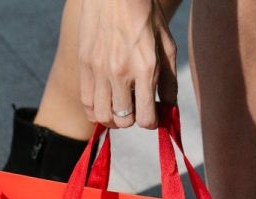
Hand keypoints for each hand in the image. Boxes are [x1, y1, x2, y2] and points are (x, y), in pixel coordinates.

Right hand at [78, 0, 177, 128]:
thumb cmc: (147, 18)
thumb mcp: (168, 47)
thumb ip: (170, 82)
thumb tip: (170, 110)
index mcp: (146, 69)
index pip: (146, 119)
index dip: (152, 122)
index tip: (153, 115)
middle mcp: (120, 73)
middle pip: (124, 121)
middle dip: (133, 120)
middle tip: (137, 107)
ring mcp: (99, 70)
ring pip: (102, 116)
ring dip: (113, 119)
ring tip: (120, 108)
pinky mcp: (84, 65)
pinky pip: (86, 103)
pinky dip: (96, 111)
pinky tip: (105, 103)